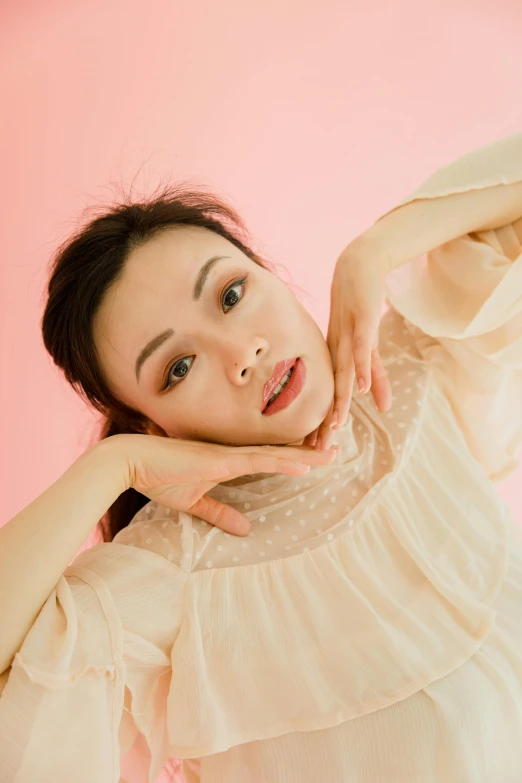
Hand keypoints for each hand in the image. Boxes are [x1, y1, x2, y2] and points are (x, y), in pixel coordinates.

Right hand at [114, 434, 339, 536]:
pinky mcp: (221, 460)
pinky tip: (304, 466)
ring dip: (305, 456)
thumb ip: (219, 513)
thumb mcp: (193, 502)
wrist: (131, 462)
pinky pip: (259, 461)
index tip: (316, 457)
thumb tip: (245, 529)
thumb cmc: (158, 478)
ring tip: (332, 454)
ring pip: (276, 453)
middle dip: (309, 452)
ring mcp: (228, 454)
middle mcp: (233, 454)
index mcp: (228, 461)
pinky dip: (283, 462)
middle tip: (336, 450)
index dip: (293, 457)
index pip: (268, 458)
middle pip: (279, 452)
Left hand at [302, 245, 391, 450]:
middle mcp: (338, 351)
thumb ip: (375, 374)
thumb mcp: (369, 346)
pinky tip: (362, 389)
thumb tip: (381, 404)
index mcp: (336, 358)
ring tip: (335, 426)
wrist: (357, 266)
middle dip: (325, 421)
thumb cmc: (360, 306)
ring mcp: (350, 337)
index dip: (321, 422)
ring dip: (339, 401)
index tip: (311, 449)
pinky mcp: (364, 321)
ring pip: (344, 374)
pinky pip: (363, 349)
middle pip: (333, 392)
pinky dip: (363, 369)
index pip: (330, 396)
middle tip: (316, 449)